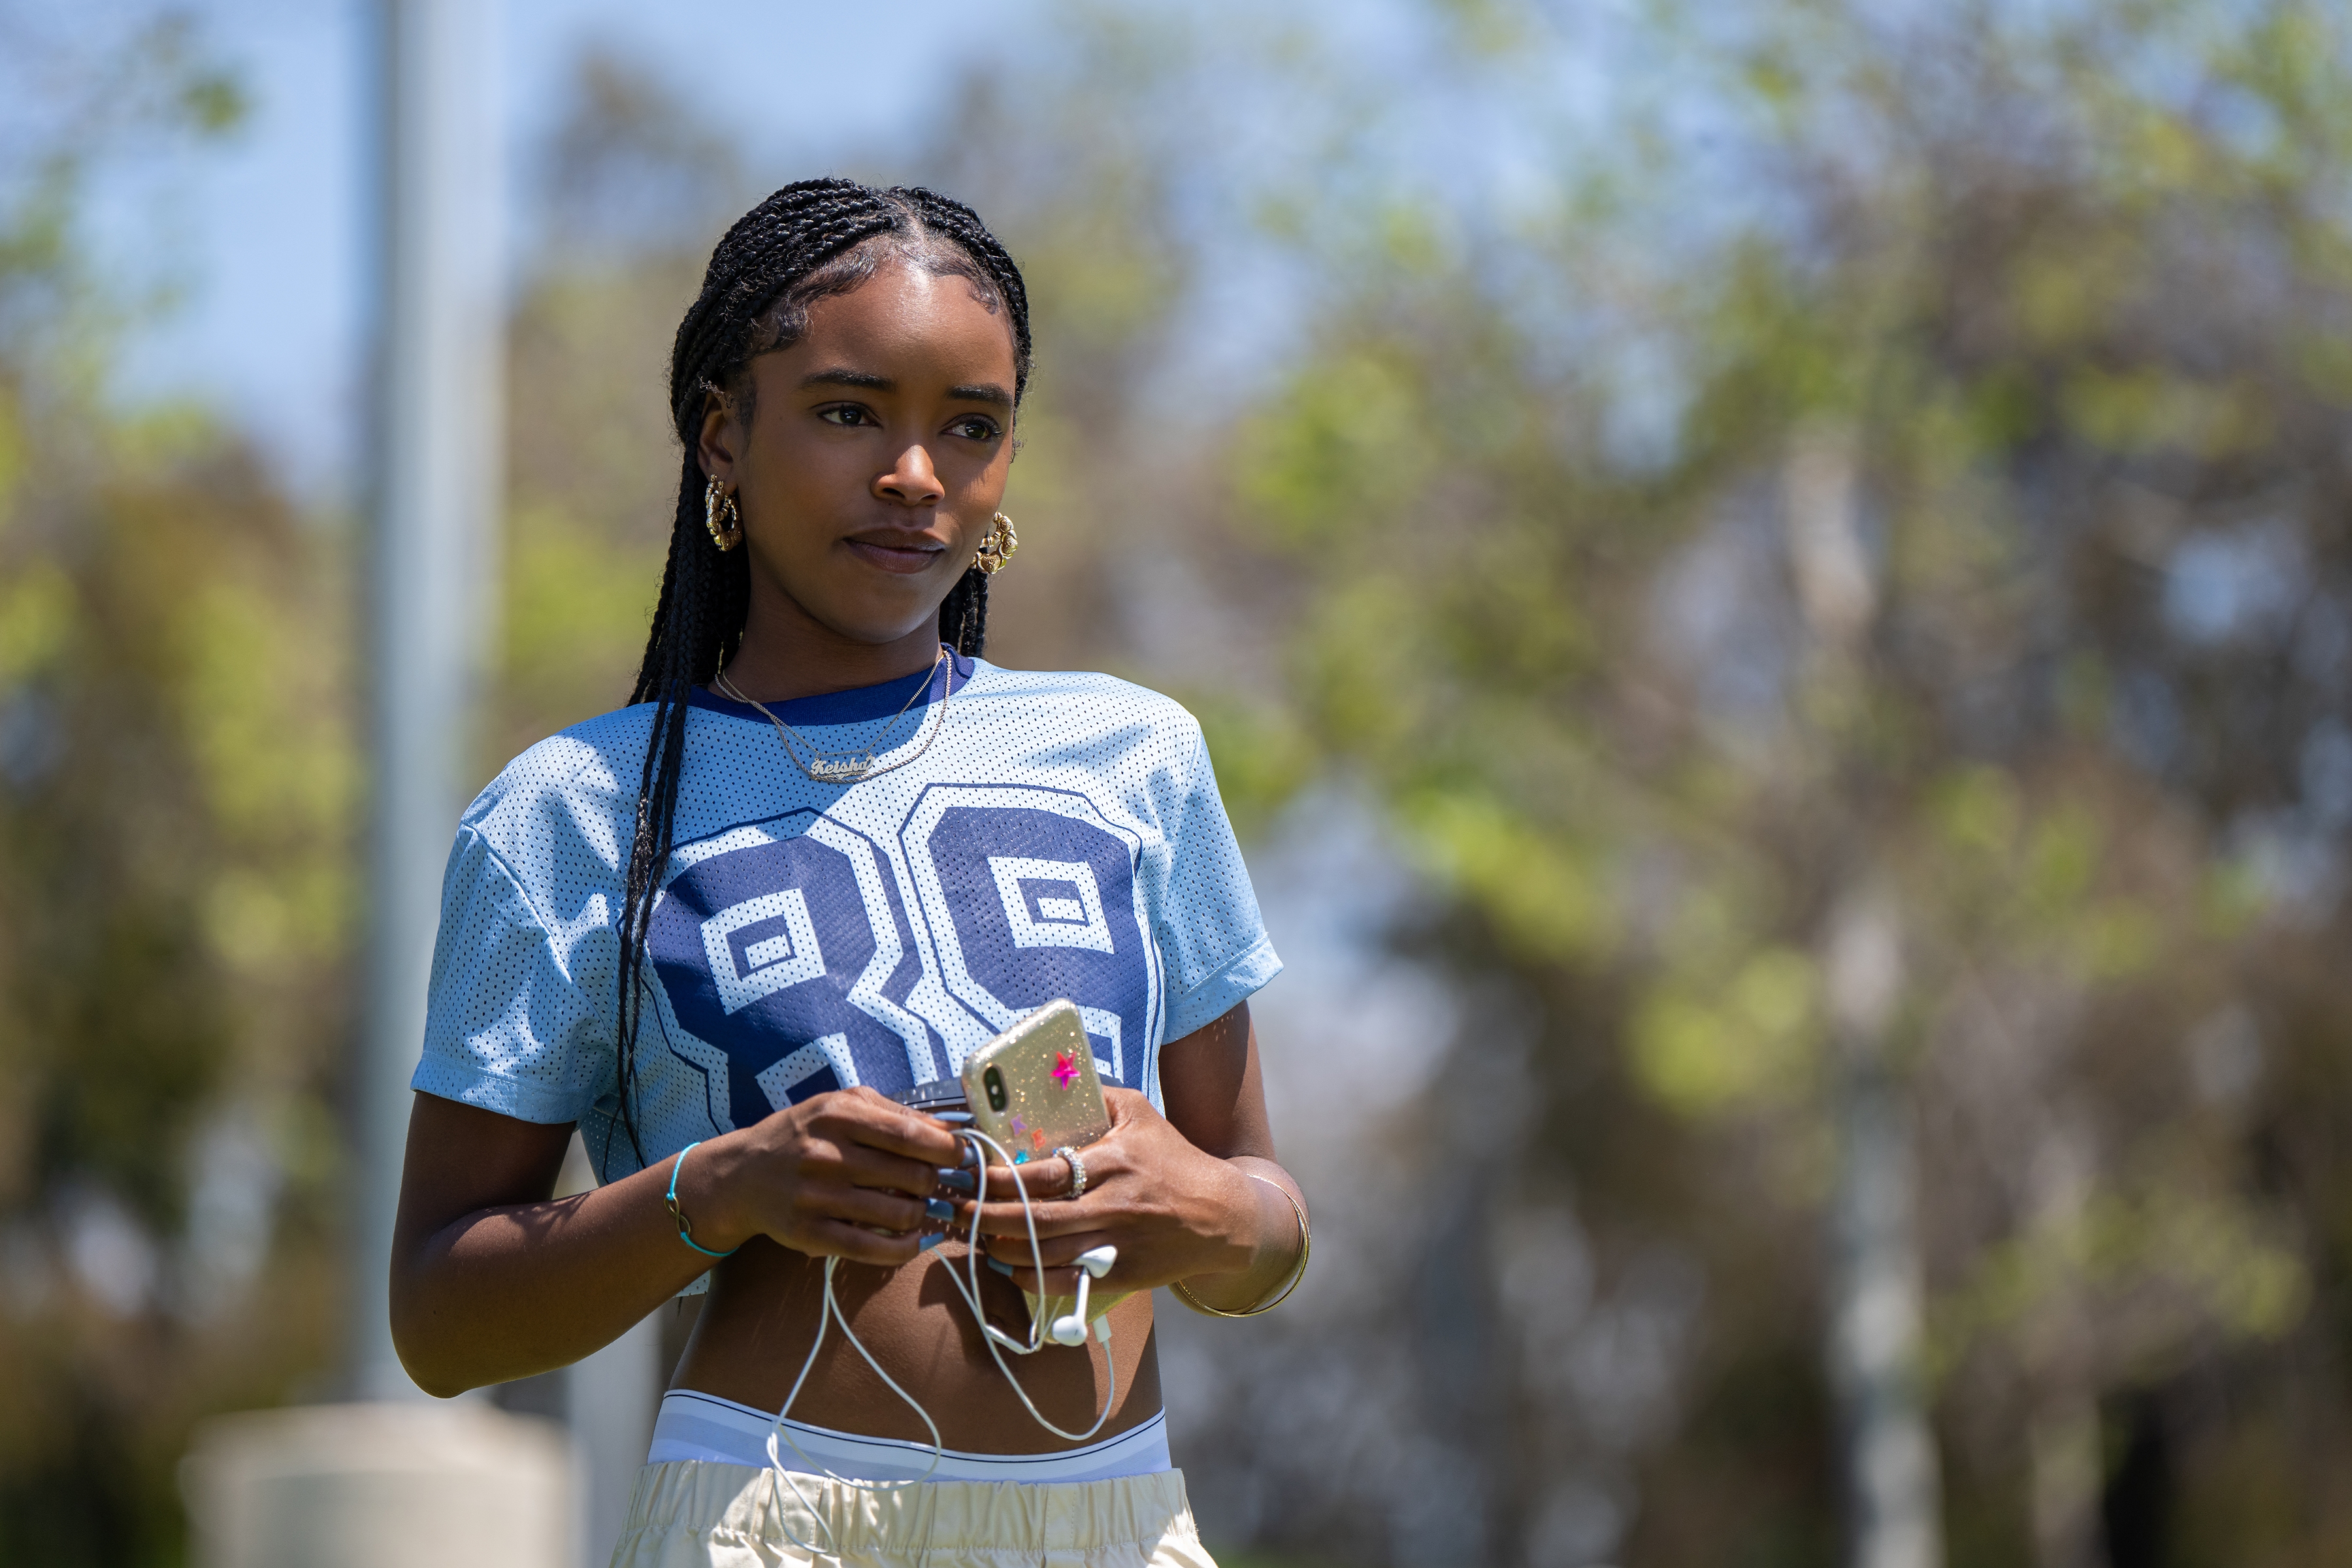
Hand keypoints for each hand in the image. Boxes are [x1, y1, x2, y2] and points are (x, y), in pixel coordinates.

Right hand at [685, 1087, 962, 1266]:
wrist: (742, 1175)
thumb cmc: (804, 1135)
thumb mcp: (841, 1106)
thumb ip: (894, 1113)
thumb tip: (951, 1131)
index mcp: (839, 1115)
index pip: (912, 1134)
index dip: (949, 1149)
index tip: (959, 1155)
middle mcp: (827, 1155)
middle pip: (913, 1177)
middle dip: (934, 1183)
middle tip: (930, 1183)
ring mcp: (818, 1198)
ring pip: (901, 1214)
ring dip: (921, 1214)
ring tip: (915, 1207)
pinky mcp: (810, 1234)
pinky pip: (874, 1249)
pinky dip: (905, 1248)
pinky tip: (912, 1239)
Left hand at [958, 1089, 1263, 1295]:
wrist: (1222, 1215)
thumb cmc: (1174, 1159)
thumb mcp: (1140, 1113)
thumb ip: (1096, 1096)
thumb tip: (1048, 1079)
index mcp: (1112, 1161)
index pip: (1042, 1175)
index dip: (998, 1181)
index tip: (968, 1177)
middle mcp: (1112, 1205)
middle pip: (1034, 1220)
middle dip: (985, 1218)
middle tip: (954, 1211)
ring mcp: (1116, 1244)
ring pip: (1043, 1255)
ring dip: (1000, 1249)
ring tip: (974, 1237)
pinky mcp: (1121, 1275)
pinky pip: (1065, 1281)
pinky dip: (1030, 1278)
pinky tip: (1008, 1266)